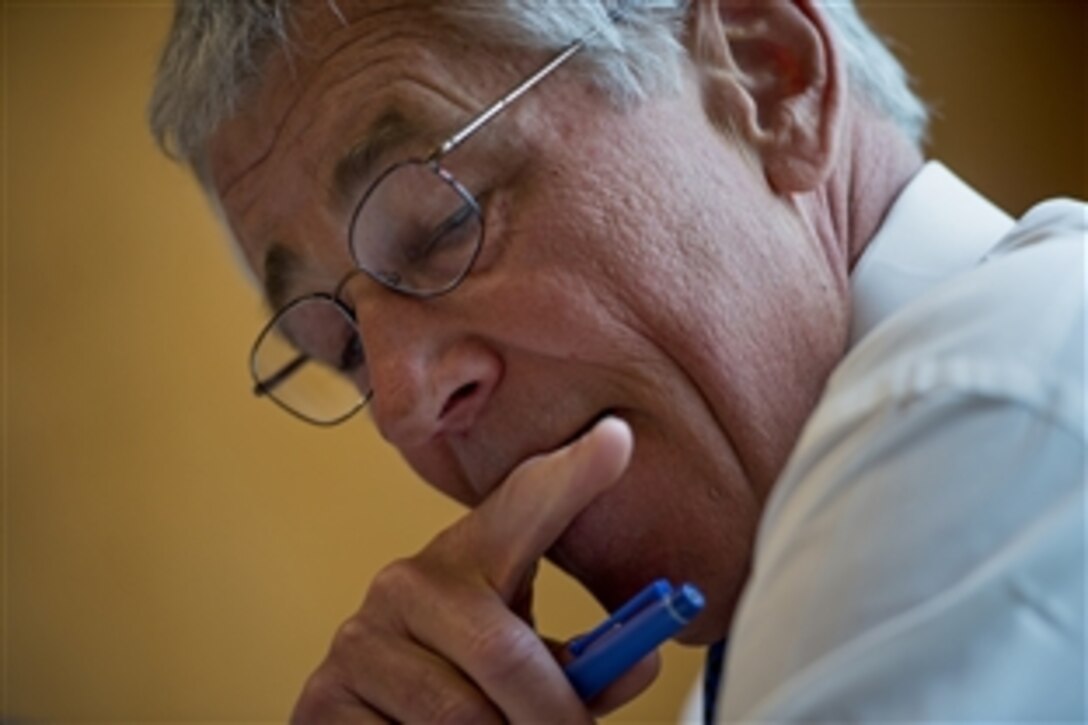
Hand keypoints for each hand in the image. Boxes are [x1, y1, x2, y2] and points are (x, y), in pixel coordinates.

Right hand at [291, 417, 659, 722]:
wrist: (372, 724)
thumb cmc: (464, 682)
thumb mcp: (524, 660)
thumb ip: (583, 663)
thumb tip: (640, 661)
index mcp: (465, 557)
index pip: (522, 505)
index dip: (571, 477)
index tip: (616, 438)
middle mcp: (404, 584)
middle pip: (504, 654)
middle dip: (553, 716)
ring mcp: (358, 640)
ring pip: (462, 718)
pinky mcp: (323, 702)